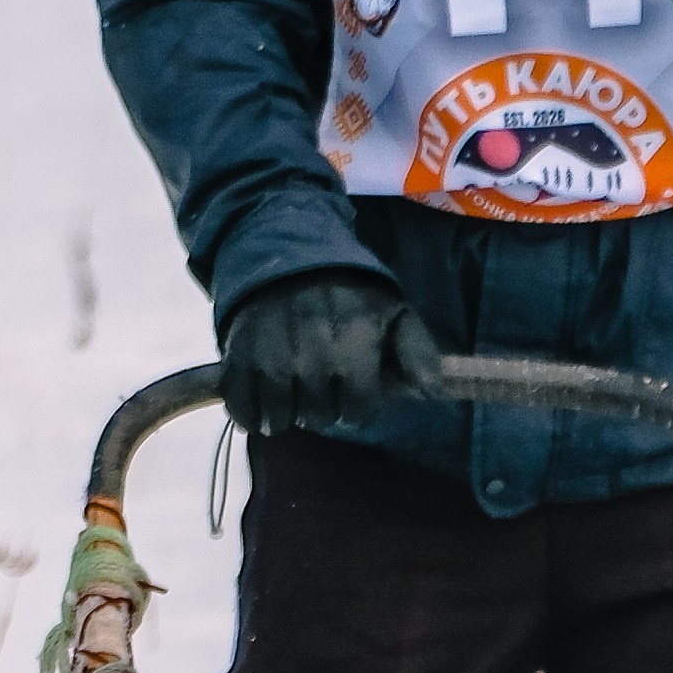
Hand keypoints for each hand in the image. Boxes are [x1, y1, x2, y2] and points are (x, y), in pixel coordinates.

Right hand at [219, 274, 440, 436]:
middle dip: (323, 408)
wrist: (288, 253)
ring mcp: (271, 355)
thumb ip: (418, 352)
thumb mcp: (394, 312)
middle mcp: (312, 351)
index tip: (352, 390)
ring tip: (292, 391)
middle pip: (319, 417)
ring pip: (281, 419)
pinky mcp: (238, 355)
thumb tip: (434, 393)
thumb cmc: (350, 291)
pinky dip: (249, 414)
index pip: (358, 409)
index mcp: (355, 340)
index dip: (358, 406)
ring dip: (288, 414)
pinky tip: (261, 404)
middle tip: (320, 384)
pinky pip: (241, 407)